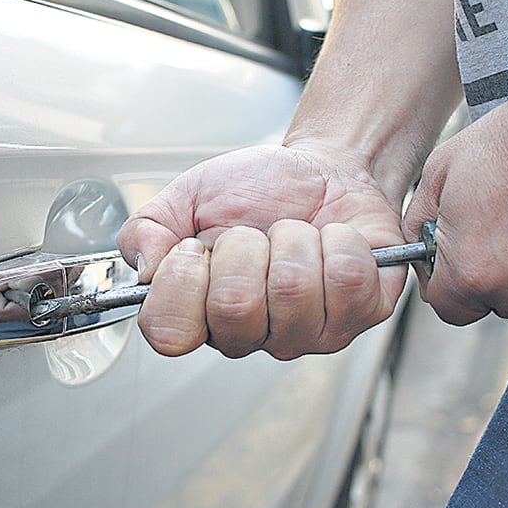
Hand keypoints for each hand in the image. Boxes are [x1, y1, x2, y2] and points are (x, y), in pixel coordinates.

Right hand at [116, 144, 407, 358]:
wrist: (322, 172)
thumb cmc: (257, 192)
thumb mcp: (187, 198)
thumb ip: (146, 230)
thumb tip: (147, 268)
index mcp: (203, 315)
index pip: (171, 334)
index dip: (181, 281)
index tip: (196, 245)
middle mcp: (254, 336)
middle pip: (235, 308)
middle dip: (245, 246)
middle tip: (255, 235)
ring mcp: (309, 334)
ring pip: (293, 291)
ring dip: (293, 239)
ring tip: (296, 235)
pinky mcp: (361, 315)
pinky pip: (345, 278)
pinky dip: (338, 239)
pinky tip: (331, 240)